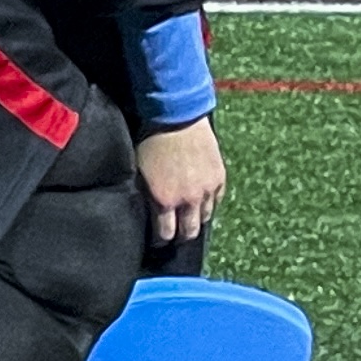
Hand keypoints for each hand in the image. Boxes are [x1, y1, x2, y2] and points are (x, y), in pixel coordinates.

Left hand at [137, 116, 227, 245]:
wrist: (178, 119)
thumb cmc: (151, 141)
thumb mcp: (140, 171)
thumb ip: (147, 194)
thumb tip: (148, 210)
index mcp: (164, 200)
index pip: (165, 234)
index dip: (161, 241)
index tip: (158, 242)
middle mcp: (188, 200)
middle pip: (189, 232)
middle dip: (181, 238)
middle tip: (175, 237)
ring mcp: (207, 190)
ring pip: (205, 218)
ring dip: (196, 221)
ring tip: (189, 221)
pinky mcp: (219, 178)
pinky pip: (217, 201)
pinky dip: (209, 205)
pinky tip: (202, 204)